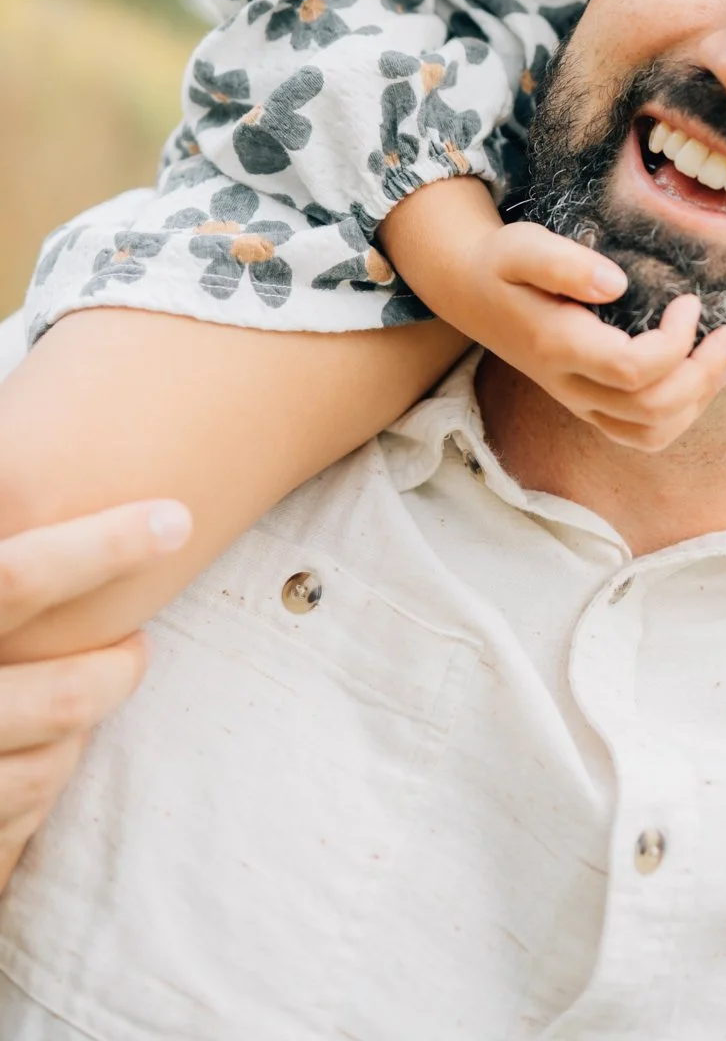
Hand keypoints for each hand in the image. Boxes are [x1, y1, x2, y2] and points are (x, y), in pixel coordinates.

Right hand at [0, 499, 191, 886]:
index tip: (173, 519)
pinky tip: (43, 747)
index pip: (19, 577)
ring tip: (89, 689)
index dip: (104, 546)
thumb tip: (16, 445)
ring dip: (83, 725)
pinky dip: (43, 781)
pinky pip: (19, 816)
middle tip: (135, 647)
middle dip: (118, 669)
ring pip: (50, 763)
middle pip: (59, 694)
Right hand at [380, 178, 725, 451]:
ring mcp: (579, 401)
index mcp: (558, 346)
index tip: (690, 301)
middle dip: (703, 374)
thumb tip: (616, 284)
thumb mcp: (523, 246)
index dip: (675, 343)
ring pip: (649, 432)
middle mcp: (570, 384)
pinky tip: (704, 380)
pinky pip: (640, 433)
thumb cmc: (503, 263)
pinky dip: (680, 415)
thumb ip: (564, 264)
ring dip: (698, 401)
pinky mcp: (588, 403)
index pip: (631, 370)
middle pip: (650, 409)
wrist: (469, 290)